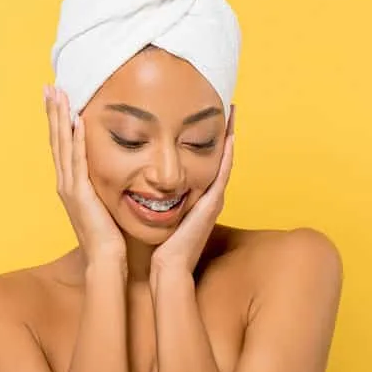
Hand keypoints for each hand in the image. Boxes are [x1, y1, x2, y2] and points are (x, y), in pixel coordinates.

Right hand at [45, 85, 126, 265]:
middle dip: (53, 112)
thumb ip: (102, 187)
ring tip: (58, 94)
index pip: (62, 146)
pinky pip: (77, 161)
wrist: (106, 259)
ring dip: (60, 118)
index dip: (58, 121)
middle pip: (56, 140)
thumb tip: (110, 173)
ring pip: (62, 145)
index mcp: (70, 184)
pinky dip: (75, 140)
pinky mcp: (81, 193)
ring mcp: (70, 188)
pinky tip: (76, 121)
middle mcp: (65, 183)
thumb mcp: (103, 204)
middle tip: (50, 86)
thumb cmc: (109, 236)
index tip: (57, 98)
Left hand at [150, 105, 235, 277]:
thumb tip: (139, 180)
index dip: (207, 138)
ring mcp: (214, 199)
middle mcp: (209, 195)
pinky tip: (230, 135)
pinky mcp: (212, 203)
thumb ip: (155, 197)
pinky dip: (228, 154)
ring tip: (232, 112)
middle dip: (223, 132)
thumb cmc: (160, 243)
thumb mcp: (158, 212)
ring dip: (230, 136)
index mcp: (197, 196)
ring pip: (225, 160)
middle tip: (226, 105)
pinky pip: (223, 173)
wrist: (167, 266)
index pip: (203, 161)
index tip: (207, 116)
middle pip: (219, 157)